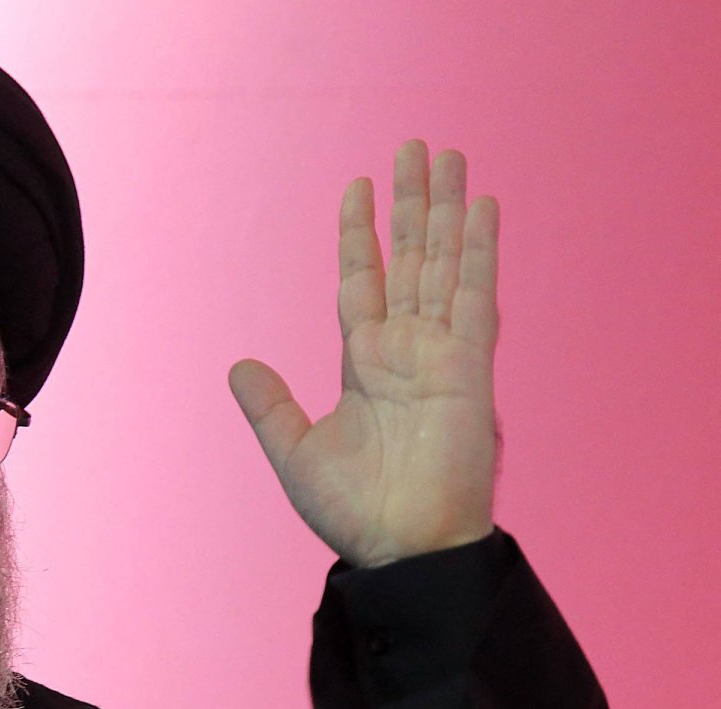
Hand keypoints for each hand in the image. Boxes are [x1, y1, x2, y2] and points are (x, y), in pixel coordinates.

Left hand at [228, 140, 499, 568]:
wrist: (401, 549)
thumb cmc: (354, 511)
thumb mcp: (296, 452)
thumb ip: (270, 406)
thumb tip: (238, 364)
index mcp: (365, 364)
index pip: (362, 280)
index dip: (360, 234)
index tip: (357, 187)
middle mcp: (407, 349)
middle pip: (410, 257)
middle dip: (413, 204)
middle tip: (415, 147)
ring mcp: (442, 354)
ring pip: (445, 263)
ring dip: (447, 210)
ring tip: (449, 155)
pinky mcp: (471, 369)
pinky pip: (476, 297)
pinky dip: (480, 251)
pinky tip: (483, 207)